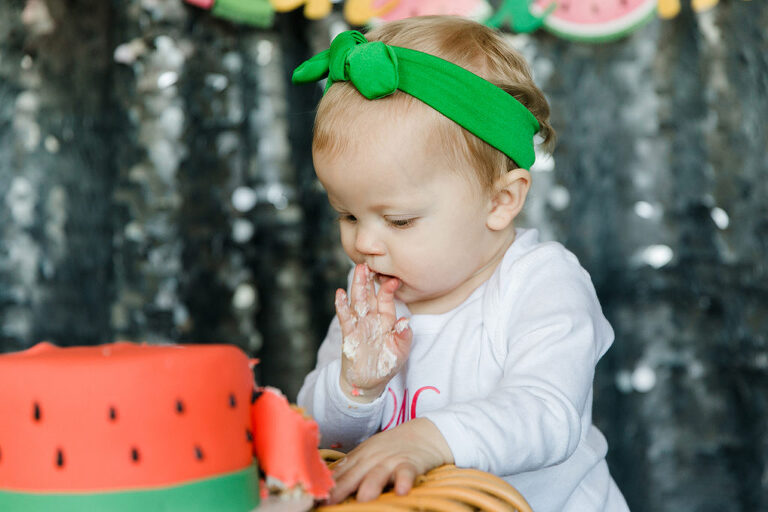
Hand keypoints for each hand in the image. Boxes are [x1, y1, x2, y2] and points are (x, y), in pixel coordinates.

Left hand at [329, 418, 453, 503]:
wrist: (425, 434)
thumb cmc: (393, 449)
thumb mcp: (369, 455)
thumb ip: (351, 470)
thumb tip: (328, 486)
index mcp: (360, 456)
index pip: (341, 472)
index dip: (328, 486)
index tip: (315, 498)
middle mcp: (373, 457)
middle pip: (355, 473)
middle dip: (342, 488)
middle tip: (330, 502)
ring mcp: (392, 460)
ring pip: (379, 472)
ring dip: (371, 484)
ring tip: (363, 499)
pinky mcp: (411, 462)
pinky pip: (407, 472)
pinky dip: (404, 480)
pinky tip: (401, 491)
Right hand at [336, 263, 411, 401]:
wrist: (369, 382)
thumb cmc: (386, 364)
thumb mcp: (400, 352)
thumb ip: (403, 336)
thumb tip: (406, 322)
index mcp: (386, 320)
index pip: (386, 300)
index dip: (388, 289)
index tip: (393, 279)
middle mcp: (372, 319)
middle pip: (369, 295)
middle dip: (369, 279)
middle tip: (368, 263)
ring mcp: (359, 325)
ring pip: (358, 302)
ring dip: (357, 286)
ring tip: (357, 270)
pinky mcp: (349, 335)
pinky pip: (345, 318)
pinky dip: (342, 306)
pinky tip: (340, 294)